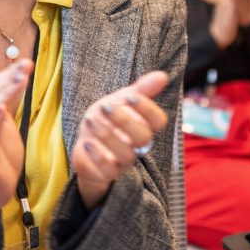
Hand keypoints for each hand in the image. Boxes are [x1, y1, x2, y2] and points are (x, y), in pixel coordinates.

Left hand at [71, 71, 169, 209]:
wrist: (86, 148)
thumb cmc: (107, 122)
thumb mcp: (120, 102)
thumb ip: (141, 90)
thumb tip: (162, 75)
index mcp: (143, 126)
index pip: (158, 121)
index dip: (148, 109)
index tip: (130, 96)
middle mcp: (136, 146)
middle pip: (143, 138)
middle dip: (125, 120)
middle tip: (105, 107)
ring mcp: (122, 162)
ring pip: (125, 154)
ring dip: (107, 135)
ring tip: (90, 120)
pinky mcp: (105, 174)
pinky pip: (107, 170)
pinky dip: (97, 155)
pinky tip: (86, 143)